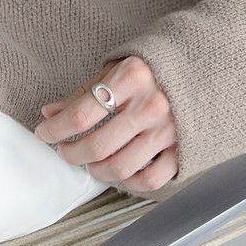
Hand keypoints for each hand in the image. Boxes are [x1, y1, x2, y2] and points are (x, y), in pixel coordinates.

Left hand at [32, 55, 178, 193]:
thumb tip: (49, 113)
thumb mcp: (116, 67)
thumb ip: (83, 93)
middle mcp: (151, 104)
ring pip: (120, 167)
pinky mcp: (182, 147)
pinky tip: (119, 171)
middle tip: (63, 149)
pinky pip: (150, 180)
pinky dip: (129, 181)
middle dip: (71, 153)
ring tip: (88, 162)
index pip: (82, 113)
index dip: (56, 128)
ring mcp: (169, 129)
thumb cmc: (154, 65)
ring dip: (95, 171)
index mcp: (132, 76)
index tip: (44, 133)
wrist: (202, 64)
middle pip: (98, 145)